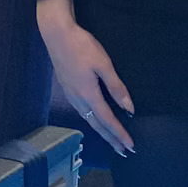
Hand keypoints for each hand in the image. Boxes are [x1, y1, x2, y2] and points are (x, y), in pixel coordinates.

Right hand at [37, 0, 135, 155]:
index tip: (130, 146)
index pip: (107, 120)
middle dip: (111, 139)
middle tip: (123, 152)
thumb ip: (116, 87)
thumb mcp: (104, 64)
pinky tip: (95, 119)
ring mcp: (70, 95)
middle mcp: (78, 100)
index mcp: (88, 95)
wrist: (57, 34)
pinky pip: (81, 112)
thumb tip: (129, 108)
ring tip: (112, 140)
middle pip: (96, 125)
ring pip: (88, 120)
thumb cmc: (82, 46)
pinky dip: (92, 121)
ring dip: (102, 132)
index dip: (119, 134)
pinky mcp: (67, 89)